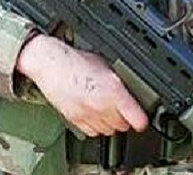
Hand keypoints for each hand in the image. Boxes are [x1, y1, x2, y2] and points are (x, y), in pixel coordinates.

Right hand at [16, 34, 148, 136]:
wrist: (50, 64)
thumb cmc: (75, 60)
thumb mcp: (105, 64)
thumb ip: (119, 80)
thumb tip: (132, 89)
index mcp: (113, 90)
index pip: (137, 119)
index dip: (142, 119)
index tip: (142, 118)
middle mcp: (101, 105)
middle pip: (123, 126)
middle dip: (124, 117)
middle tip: (120, 106)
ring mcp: (87, 115)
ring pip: (108, 131)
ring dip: (110, 123)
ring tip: (105, 108)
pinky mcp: (75, 120)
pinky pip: (92, 133)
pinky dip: (95, 126)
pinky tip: (93, 112)